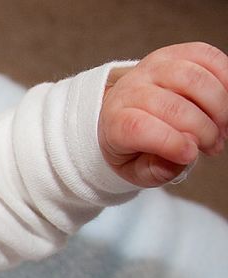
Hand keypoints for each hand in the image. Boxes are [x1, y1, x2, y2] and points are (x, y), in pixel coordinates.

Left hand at [99, 42, 227, 186]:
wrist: (124, 110)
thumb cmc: (132, 144)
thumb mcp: (135, 168)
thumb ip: (155, 170)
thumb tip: (180, 159)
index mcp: (115, 120)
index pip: (139, 128)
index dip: (170, 143)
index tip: (191, 155)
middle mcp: (130, 89)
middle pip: (172, 106)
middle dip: (203, 130)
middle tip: (213, 146)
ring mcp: (153, 67)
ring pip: (192, 79)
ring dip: (218, 106)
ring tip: (222, 127)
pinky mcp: (176, 53)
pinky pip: (206, 56)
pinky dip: (225, 78)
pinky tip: (226, 100)